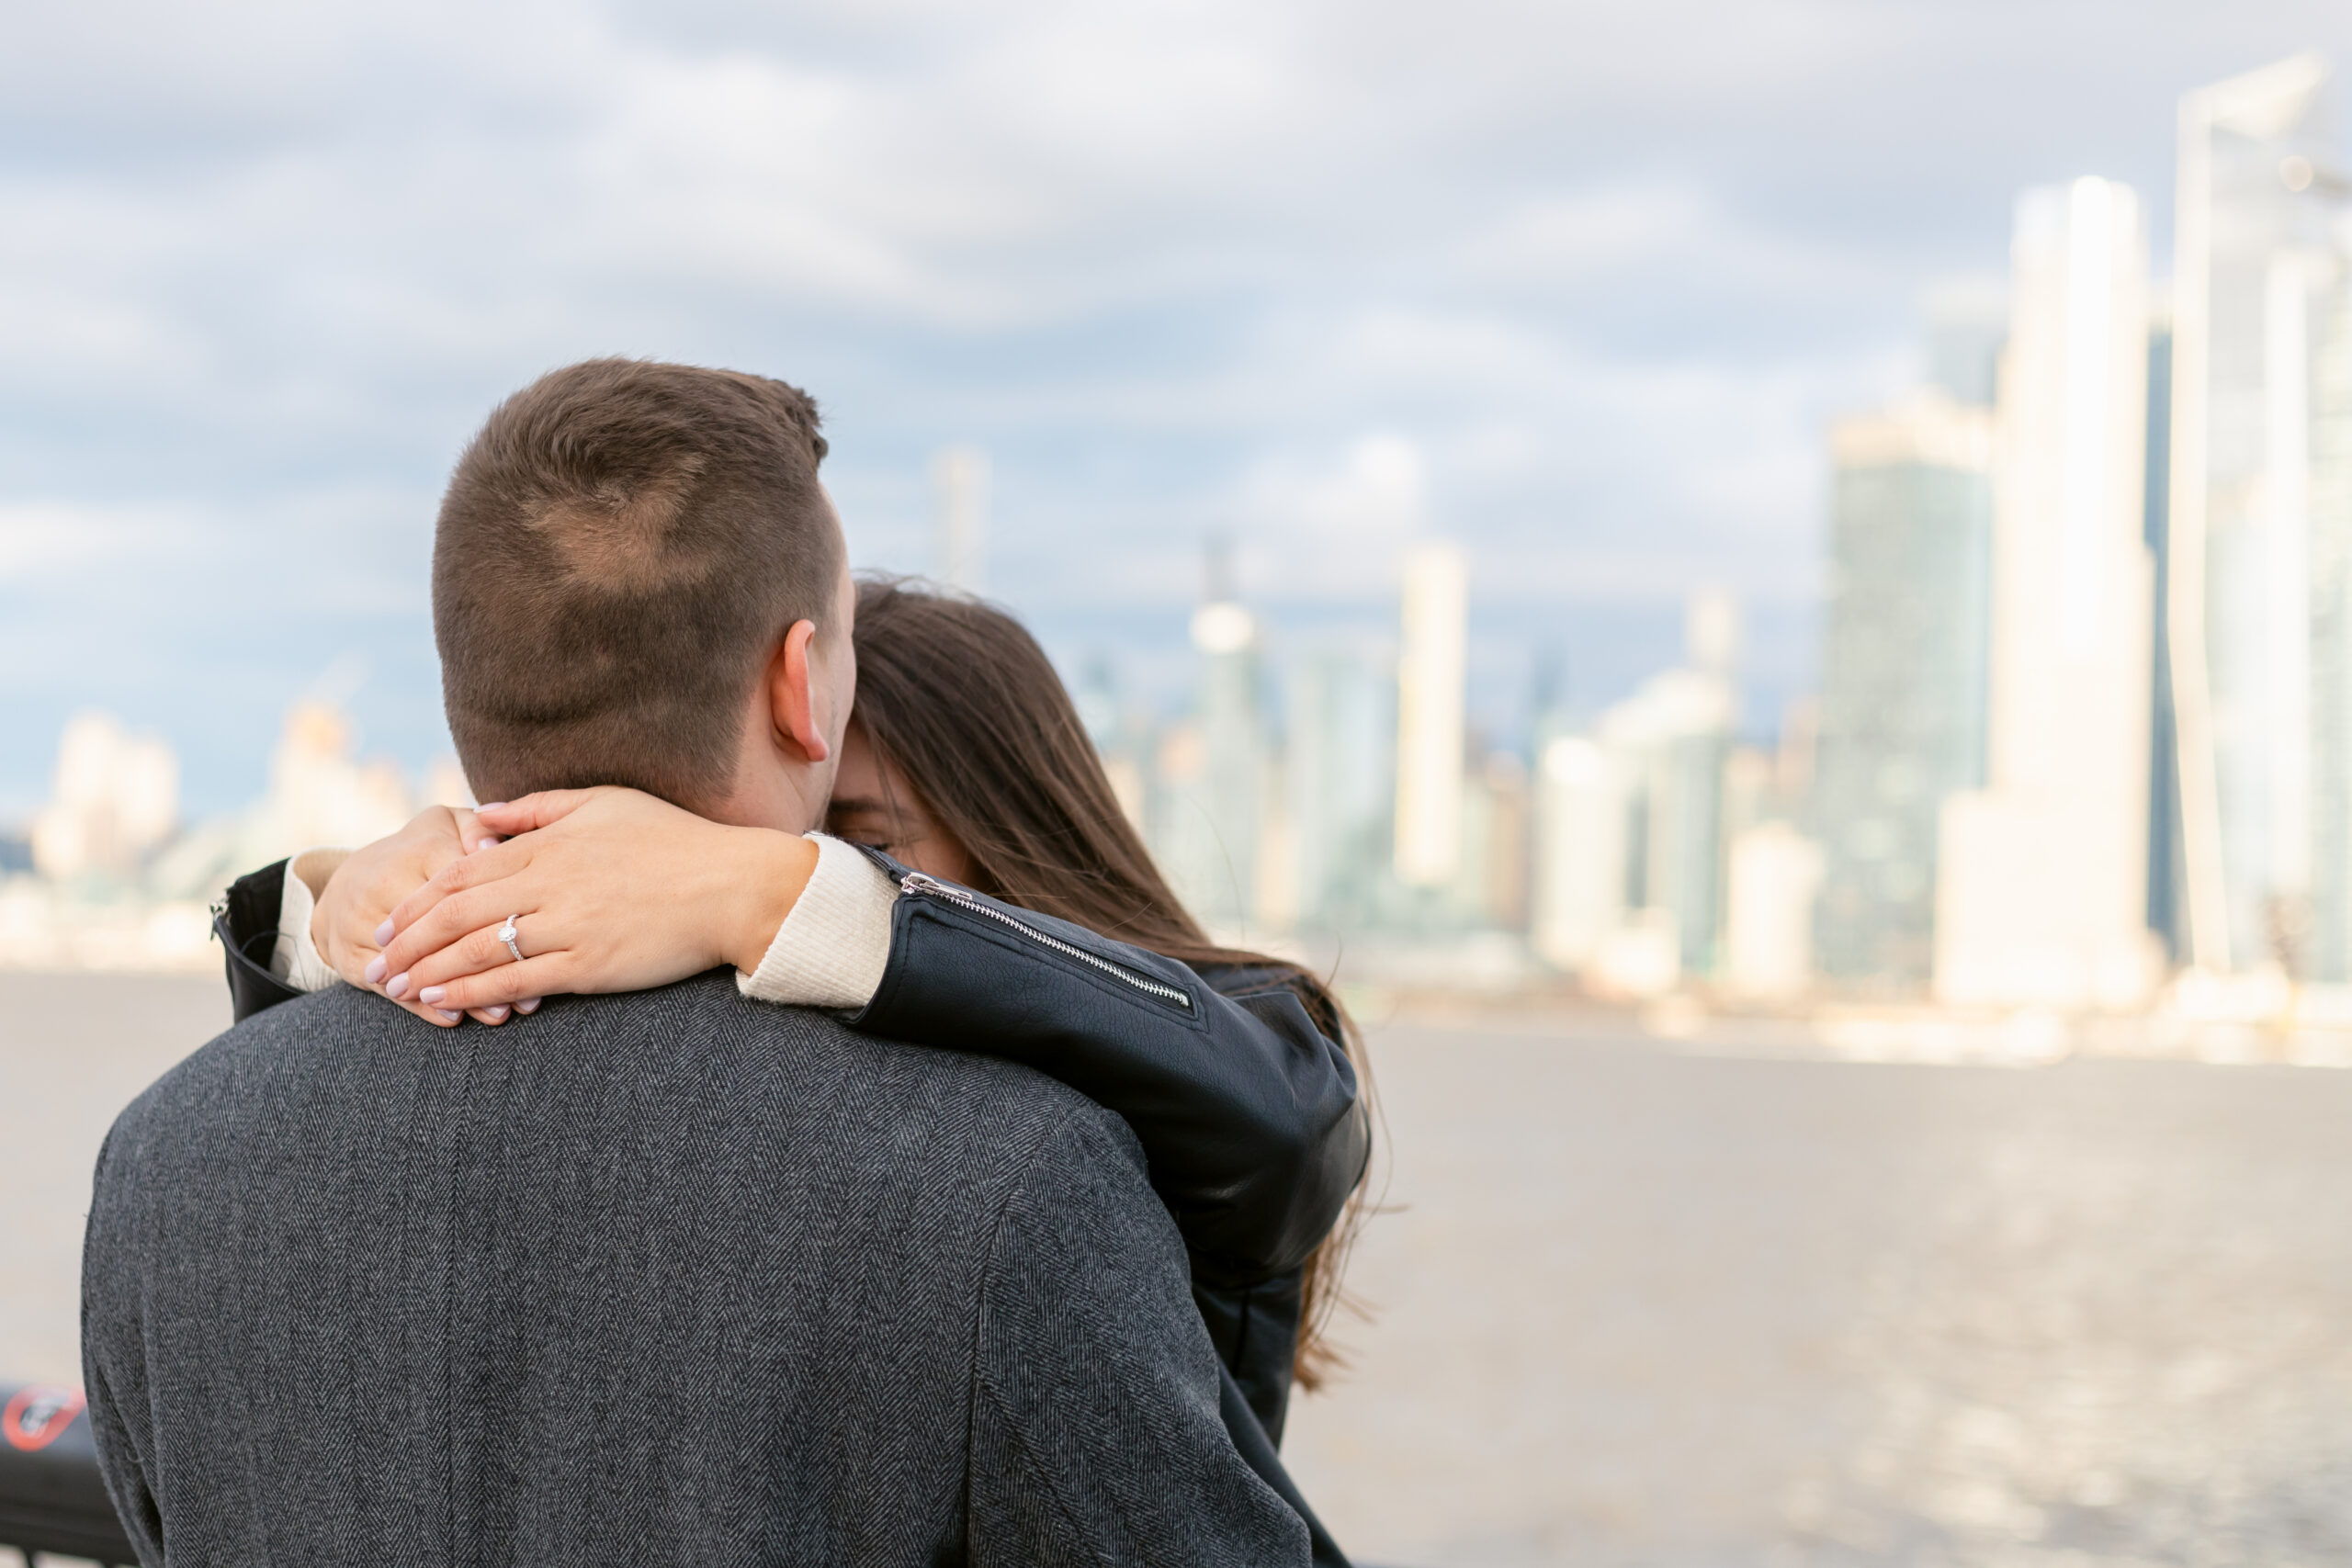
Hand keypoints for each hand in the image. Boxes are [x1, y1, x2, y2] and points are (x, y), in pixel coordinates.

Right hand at [311, 805, 511, 1027]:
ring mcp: (360, 922)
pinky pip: (387, 987)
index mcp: (418, 849)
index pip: (463, 886)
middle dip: (487, 963)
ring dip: (459, 992)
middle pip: (441, 930)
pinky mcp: (348, 955)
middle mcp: (383, 884)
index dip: (499, 914)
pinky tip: (454, 1018)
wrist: (346, 878)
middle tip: (530, 993)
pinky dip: (421, 1006)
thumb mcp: (446, 826)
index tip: (537, 940)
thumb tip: (494, 846)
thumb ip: (477, 829)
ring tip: (501, 1013)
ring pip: (415, 963)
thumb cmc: (419, 851)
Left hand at [368, 786, 817, 1016]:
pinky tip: (441, 1001)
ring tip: (395, 988)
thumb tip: (486, 814)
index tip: (391, 920)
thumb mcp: (608, 803)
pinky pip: (514, 981)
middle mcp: (549, 882)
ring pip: (475, 949)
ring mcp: (566, 925)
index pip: (463, 871)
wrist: (735, 887)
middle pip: (456, 913)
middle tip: (374, 962)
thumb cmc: (677, 842)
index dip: (420, 899)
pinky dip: (471, 992)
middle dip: (407, 940)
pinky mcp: (588, 966)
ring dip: (427, 970)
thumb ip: (541, 807)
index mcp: (550, 843)